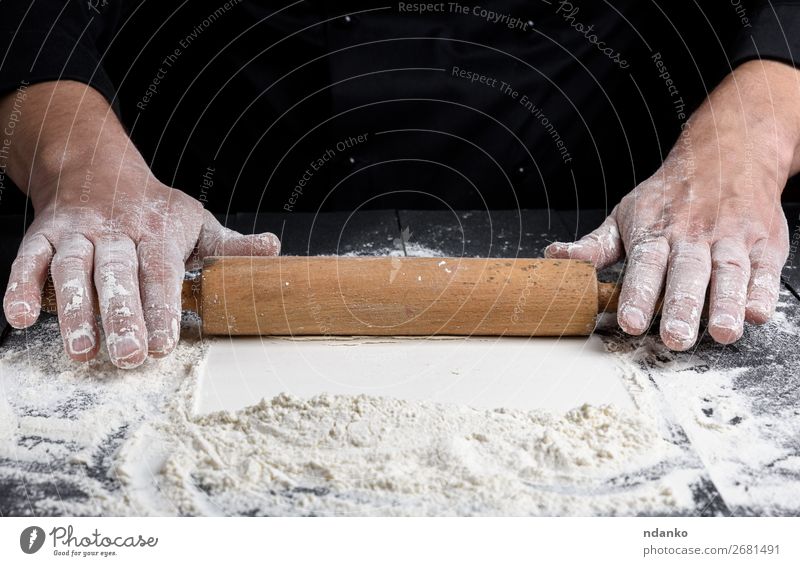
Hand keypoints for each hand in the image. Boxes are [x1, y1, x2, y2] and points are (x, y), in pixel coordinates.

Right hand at [0, 82, 279, 367]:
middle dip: (122, 317)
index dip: (162, 308)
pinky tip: (21, 317)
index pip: (161, 271)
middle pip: (118, 274)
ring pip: (72, 269)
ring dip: (74, 311)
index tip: (165, 345)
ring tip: (82, 351)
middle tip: (129, 357)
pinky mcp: (43, 234)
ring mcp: (77, 231)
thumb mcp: (197, 222)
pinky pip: (29, 260)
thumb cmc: (155, 209)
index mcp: (159, 228)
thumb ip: (229, 245)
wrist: (98, 168)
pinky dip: (21, 286)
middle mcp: (116, 229)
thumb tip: (273, 250)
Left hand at [546, 60, 797, 349]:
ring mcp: (730, 239)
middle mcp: (693, 236)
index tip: (628, 321)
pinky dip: (764, 291)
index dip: (636, 294)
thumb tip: (554, 257)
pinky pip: (765, 270)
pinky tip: (758, 314)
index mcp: (655, 232)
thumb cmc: (670, 194)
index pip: (644, 265)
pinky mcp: (763, 244)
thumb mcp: (626, 214)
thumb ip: (595, 245)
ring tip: (723, 333)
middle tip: (676, 338)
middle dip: (682, 307)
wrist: (728, 152)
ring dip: (727, 304)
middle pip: (687, 274)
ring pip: (728, 273)